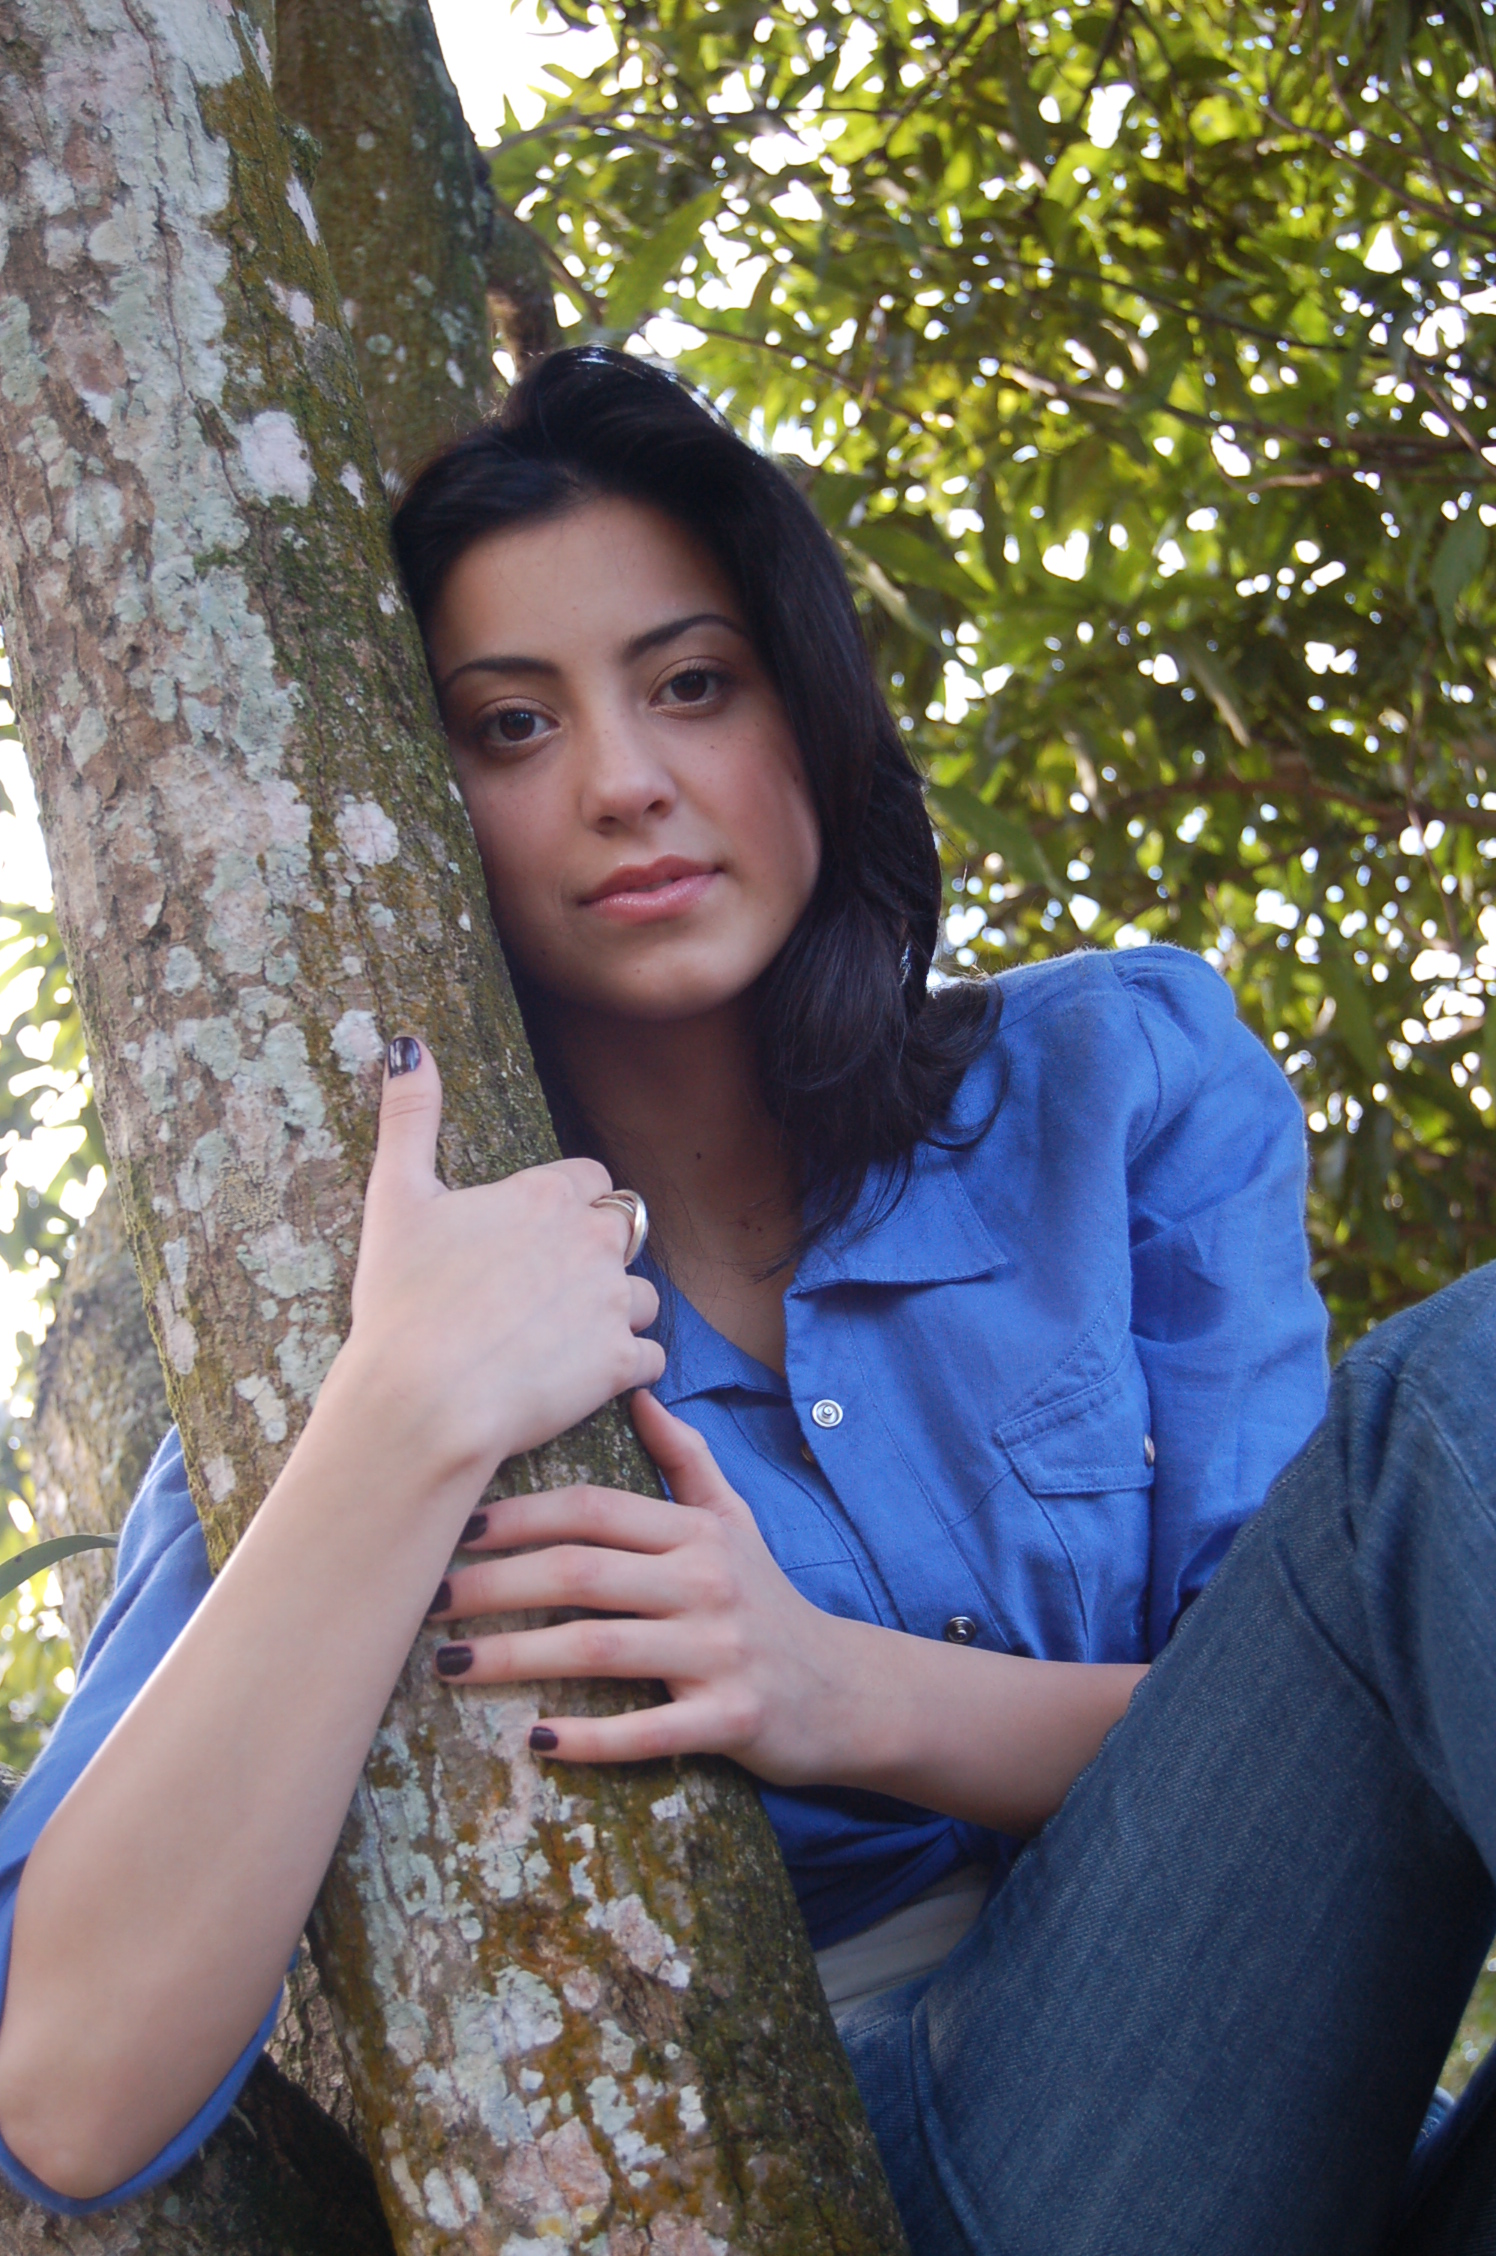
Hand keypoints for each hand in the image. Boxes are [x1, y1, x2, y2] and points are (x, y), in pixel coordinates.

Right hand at [334, 1039, 664, 1481]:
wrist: (422, 1399)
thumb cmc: (403, 1300)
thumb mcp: (396, 1196)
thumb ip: (410, 1116)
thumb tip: (408, 1045)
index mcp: (547, 1195)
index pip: (592, 1179)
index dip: (567, 1205)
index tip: (534, 1235)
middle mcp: (593, 1241)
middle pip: (627, 1230)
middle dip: (599, 1253)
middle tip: (548, 1289)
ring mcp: (612, 1303)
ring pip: (643, 1296)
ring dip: (615, 1312)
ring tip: (563, 1338)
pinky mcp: (620, 1363)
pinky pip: (649, 1358)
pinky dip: (624, 1369)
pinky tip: (581, 1378)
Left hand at [426, 1390, 864, 1784]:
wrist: (847, 1691)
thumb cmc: (769, 1601)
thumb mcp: (735, 1522)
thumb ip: (686, 1460)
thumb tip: (639, 1389)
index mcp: (697, 1533)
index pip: (592, 1511)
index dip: (516, 1518)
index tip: (451, 1531)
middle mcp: (708, 1582)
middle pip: (580, 1574)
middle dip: (492, 1586)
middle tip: (425, 1602)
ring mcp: (720, 1652)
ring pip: (598, 1649)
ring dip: (513, 1659)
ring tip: (448, 1667)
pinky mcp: (731, 1719)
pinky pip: (647, 1731)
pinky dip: (587, 1738)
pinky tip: (532, 1739)